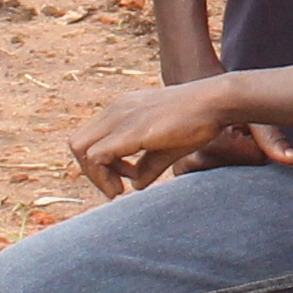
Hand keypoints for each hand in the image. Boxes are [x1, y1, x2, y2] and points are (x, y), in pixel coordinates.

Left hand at [68, 76, 292, 195]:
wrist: (214, 102)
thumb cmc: (196, 122)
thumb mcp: (166, 146)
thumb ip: (147, 165)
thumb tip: (135, 185)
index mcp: (122, 109)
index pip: (90, 138)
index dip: (99, 164)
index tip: (122, 179)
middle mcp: (116, 110)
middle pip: (77, 143)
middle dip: (90, 171)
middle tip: (116, 188)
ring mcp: (120, 117)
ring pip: (80, 149)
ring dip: (95, 176)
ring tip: (118, 190)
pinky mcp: (130, 130)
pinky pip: (97, 155)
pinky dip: (104, 175)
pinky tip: (125, 186)